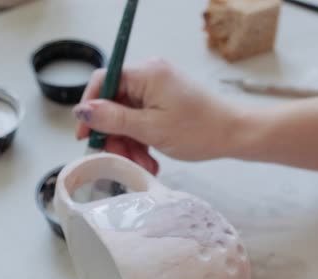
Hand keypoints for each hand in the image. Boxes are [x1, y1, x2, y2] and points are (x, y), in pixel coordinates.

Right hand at [74, 59, 240, 174]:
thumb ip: (113, 119)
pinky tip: (150, 160)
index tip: (86, 135)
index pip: (103, 80)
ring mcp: (159, 88)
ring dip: (130, 143)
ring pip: (127, 115)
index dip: (91, 108)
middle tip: (120, 159)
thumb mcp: (150, 129)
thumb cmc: (199, 130)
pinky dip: (142, 140)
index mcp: (147, 73)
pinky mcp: (165, 101)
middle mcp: (151, 74)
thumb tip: (82, 111)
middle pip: (114, 102)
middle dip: (115, 134)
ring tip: (143, 165)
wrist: (235, 135)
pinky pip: (142, 119)